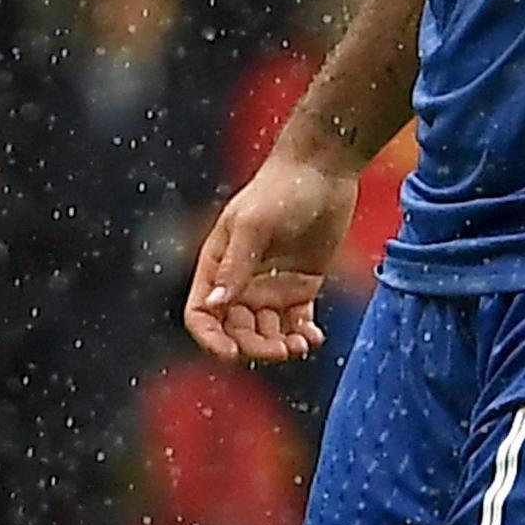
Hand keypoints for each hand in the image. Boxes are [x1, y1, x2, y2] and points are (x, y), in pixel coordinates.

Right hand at [182, 149, 357, 365]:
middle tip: (280, 348)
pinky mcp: (301, 286)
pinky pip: (297, 323)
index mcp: (217, 263)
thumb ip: (235, 265)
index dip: (210, 338)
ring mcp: (272, 285)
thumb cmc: (281, 189)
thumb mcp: (253, 225)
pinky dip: (304, 336)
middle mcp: (241, 279)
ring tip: (301, 343)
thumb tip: (214, 304)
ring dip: (279, 346)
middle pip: (235, 329)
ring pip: (266, 332)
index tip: (232, 353)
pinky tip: (314, 337)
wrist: (322, 170)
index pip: (201, 312)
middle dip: (254, 346)